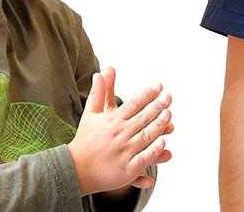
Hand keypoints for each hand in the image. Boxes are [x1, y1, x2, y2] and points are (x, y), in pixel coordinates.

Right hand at [68, 66, 173, 195]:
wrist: (75, 169)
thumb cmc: (84, 140)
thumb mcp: (90, 114)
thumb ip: (98, 92)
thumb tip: (100, 72)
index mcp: (112, 121)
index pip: (133, 104)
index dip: (146, 94)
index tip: (158, 85)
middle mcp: (119, 135)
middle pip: (142, 118)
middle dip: (156, 106)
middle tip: (168, 96)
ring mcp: (123, 152)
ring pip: (144, 137)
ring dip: (158, 126)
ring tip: (169, 114)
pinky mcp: (126, 170)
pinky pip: (142, 159)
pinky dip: (153, 152)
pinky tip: (163, 143)